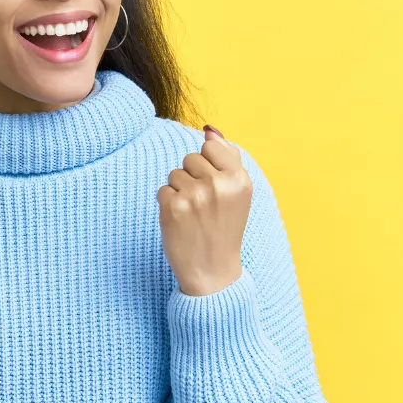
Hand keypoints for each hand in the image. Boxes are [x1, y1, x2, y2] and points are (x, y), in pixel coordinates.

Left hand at [156, 125, 252, 295]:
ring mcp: (195, 196)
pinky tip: (181, 222)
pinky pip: (162, 190)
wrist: (213, 271)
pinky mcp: (173, 208)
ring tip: (193, 214)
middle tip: (204, 205)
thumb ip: (229, 158)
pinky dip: (167, 205)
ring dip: (179, 191)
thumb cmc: (224, 228)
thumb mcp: (239, 193)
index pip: (210, 146)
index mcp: (240, 179)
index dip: (209, 166)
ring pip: (174, 173)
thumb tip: (209, 131)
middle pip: (190, 157)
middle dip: (193, 177)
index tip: (215, 188)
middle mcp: (219, 185)